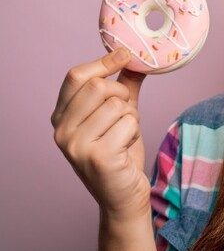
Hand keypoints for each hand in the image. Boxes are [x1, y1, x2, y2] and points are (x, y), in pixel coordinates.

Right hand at [51, 48, 150, 221]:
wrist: (124, 196)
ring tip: (124, 137)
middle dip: (122, 95)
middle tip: (125, 114)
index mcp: (61, 117)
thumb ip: (123, 87)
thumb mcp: (119, 116)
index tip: (124, 54)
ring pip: (117, 105)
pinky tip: (126, 149)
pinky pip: (128, 123)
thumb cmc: (120, 155)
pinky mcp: (97, 157)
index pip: (76, 76)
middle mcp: (61, 130)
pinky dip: (135, 132)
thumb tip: (133, 57)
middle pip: (98, 86)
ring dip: (131, 118)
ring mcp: (76, 145)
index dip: (103, 62)